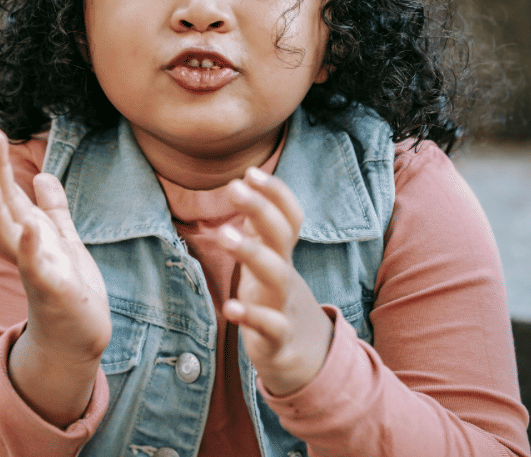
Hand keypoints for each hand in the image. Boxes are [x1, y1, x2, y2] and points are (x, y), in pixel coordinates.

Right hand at [0, 126, 110, 426]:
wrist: (79, 336)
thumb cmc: (68, 287)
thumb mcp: (63, 240)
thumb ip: (52, 209)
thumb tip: (41, 175)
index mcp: (28, 231)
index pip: (7, 190)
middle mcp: (23, 247)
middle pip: (1, 203)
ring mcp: (34, 268)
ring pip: (8, 235)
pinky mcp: (51, 290)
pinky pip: (37, 267)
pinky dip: (32, 248)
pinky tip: (31, 227)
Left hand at [220, 167, 333, 396]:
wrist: (306, 358)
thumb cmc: (277, 300)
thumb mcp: (270, 262)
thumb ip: (259, 229)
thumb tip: (243, 186)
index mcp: (282, 256)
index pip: (289, 217)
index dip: (275, 193)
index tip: (249, 172)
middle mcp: (285, 275)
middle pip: (281, 236)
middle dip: (261, 209)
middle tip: (235, 188)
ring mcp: (284, 306)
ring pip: (276, 276)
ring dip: (251, 253)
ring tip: (224, 234)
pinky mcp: (277, 339)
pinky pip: (269, 327)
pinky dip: (251, 317)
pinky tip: (230, 308)